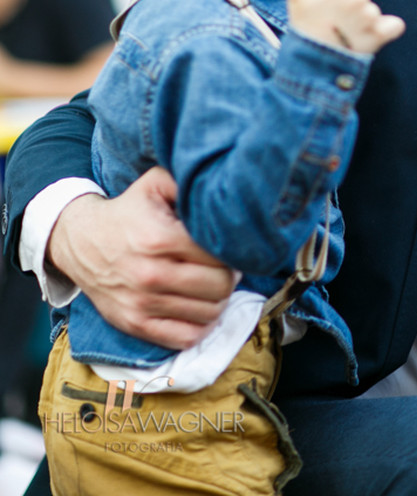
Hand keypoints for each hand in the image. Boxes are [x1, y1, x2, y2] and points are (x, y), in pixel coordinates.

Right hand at [46, 167, 235, 349]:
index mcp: (159, 238)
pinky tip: (199, 307)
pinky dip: (201, 326)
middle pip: (220, 286)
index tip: (232, 246)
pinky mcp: (134, 323)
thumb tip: (224, 189)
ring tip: (214, 285)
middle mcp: (150, 274)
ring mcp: (141, 303)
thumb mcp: (154, 185)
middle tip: (228, 267)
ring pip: (209, 313)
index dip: (234, 251)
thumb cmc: (127, 212)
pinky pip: (185, 337)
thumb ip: (189, 183)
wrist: (79, 240)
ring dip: (220, 300)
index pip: (219, 255)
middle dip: (231, 275)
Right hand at [275, 0, 404, 53]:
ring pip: (373, 13)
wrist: (312, 62)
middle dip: (351, 8)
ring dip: (364, 23)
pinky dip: (388, 31)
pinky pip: (395, 26)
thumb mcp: (296, 1)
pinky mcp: (380, 34)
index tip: (328, 7)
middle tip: (335, 23)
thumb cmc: (304, 28)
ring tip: (345, 34)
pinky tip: (373, 38)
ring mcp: (369, 16)